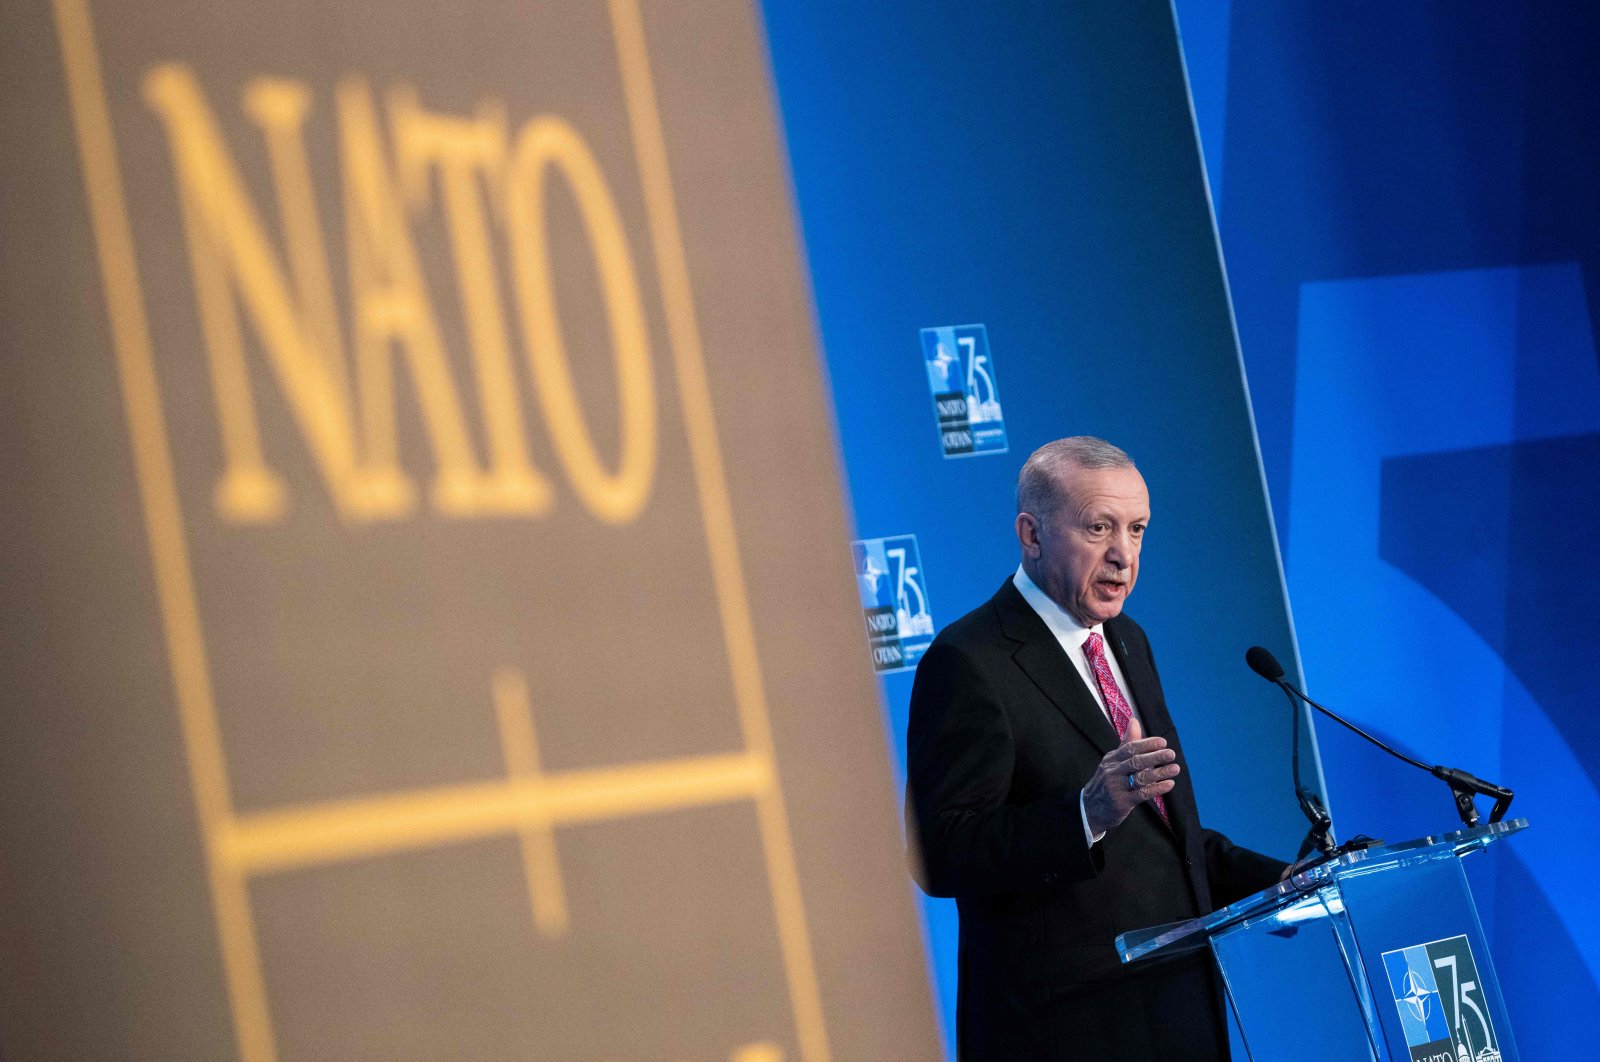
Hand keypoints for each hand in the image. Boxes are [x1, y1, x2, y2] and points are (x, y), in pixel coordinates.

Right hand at [1082, 717, 1179, 836]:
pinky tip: (1168, 784)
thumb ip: (1126, 743)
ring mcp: (1116, 787)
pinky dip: (1156, 789)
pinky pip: (1141, 794)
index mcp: (1111, 759)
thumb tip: (1134, 721)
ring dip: (1159, 773)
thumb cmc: (1106, 782)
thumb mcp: (1112, 761)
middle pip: (1135, 762)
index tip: (1163, 742)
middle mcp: (1112, 771)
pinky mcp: (1121, 803)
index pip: (1129, 748)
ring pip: (1140, 778)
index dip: (1146, 744)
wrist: (1090, 808)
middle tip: (1171, 754)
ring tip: (1175, 768)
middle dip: (1154, 757)